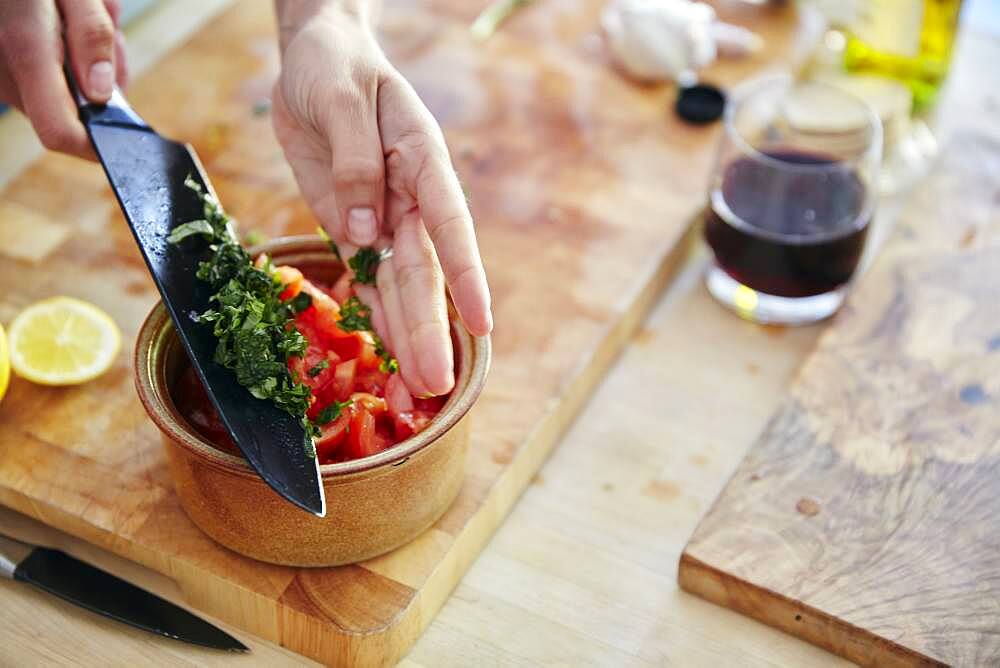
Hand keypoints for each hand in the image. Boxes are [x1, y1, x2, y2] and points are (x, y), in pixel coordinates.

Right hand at [0, 0, 127, 158]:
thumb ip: (90, 35)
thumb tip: (102, 94)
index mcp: (26, 51)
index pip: (60, 132)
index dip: (96, 144)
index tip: (126, 138)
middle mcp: (5, 72)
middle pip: (70, 113)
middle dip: (102, 84)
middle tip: (112, 38)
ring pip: (61, 94)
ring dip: (88, 66)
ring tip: (89, 17)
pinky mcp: (1, 71)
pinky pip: (44, 78)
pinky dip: (66, 58)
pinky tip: (66, 22)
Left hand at [273, 2, 492, 396]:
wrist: (315, 56)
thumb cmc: (336, 66)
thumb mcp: (340, 99)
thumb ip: (354, 163)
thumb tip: (363, 229)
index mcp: (420, 158)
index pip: (449, 223)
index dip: (466, 275)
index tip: (480, 322)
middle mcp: (408, 197)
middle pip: (424, 270)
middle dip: (430, 328)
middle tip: (437, 383)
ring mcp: (381, 216)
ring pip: (398, 285)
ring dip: (407, 336)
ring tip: (420, 388)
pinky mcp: (350, 227)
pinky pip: (364, 279)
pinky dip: (374, 317)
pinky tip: (388, 357)